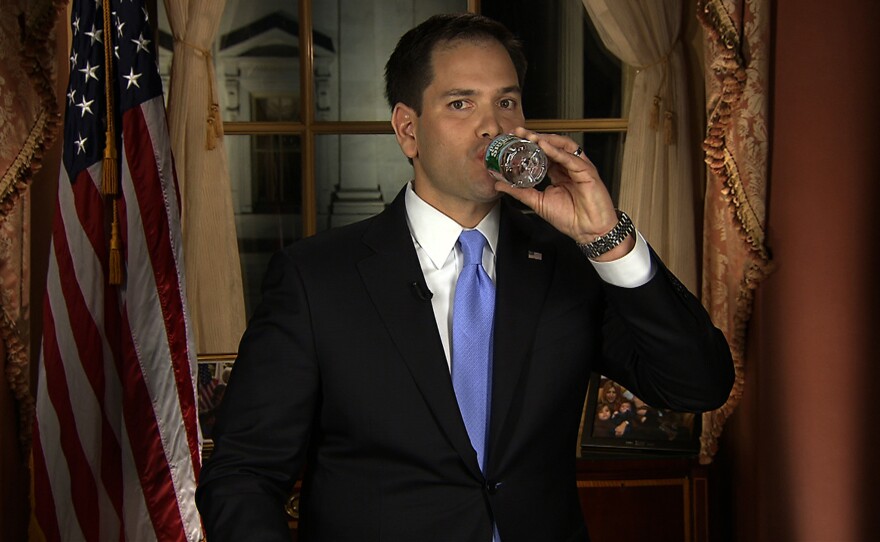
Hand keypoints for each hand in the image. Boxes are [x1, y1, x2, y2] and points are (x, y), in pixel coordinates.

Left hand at [494, 128, 634, 260]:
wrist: (589, 232)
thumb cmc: (571, 218)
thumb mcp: (538, 202)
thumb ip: (519, 192)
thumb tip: (500, 185)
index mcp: (559, 172)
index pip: (543, 152)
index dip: (529, 144)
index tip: (513, 139)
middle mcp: (569, 166)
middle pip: (553, 144)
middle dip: (535, 136)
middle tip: (519, 132)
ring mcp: (579, 167)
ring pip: (563, 146)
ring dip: (546, 139)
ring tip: (531, 137)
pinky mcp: (588, 172)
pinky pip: (570, 158)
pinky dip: (556, 151)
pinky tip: (544, 146)